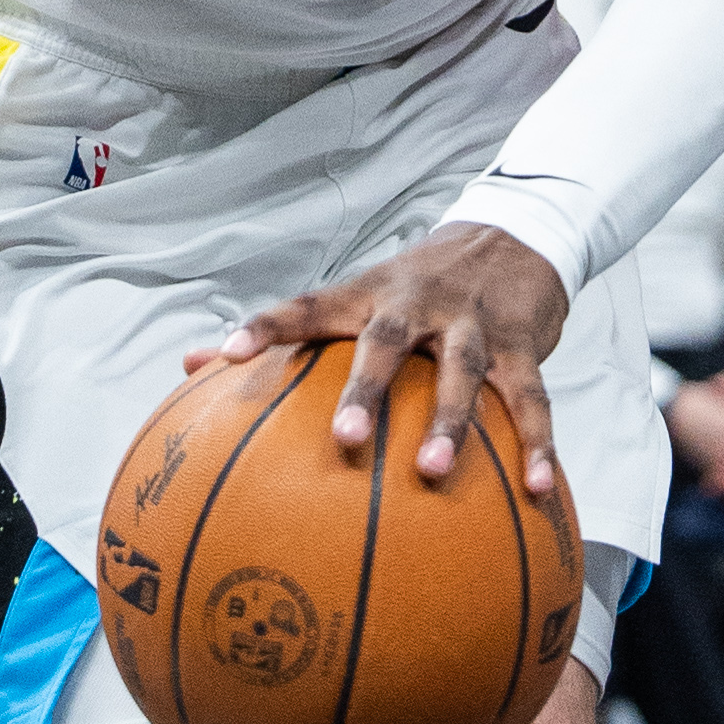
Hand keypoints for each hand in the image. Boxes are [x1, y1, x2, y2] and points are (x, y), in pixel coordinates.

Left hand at [221, 225, 572, 495]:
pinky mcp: (521, 343)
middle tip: (345, 437)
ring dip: (448, 419)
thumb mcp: (357, 294)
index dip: (268, 325)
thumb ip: (280, 333)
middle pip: (385, 340)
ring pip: (461, 369)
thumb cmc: (416, 286)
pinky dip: (536, 442)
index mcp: (369, 292)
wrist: (516, 235)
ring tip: (432, 469)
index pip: (309, 304)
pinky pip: (530, 397)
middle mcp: (417, 303)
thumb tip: (187, 364)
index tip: (226, 353)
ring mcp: (471, 322)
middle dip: (365, 387)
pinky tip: (536, 489)